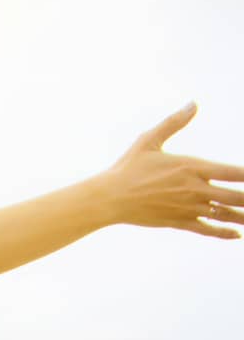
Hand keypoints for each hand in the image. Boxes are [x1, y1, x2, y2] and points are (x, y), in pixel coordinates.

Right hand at [99, 102, 243, 237]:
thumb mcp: (150, 140)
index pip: (235, 172)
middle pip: (235, 196)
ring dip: (242, 216)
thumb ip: (174, 122)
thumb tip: (193, 104)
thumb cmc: (128, 168)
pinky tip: (237, 235)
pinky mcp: (177, 222)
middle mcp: (195, 190)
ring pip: (224, 214)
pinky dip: (224, 232)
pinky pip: (207, 229)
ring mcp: (187, 208)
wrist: (109, 199)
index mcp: (193, 167)